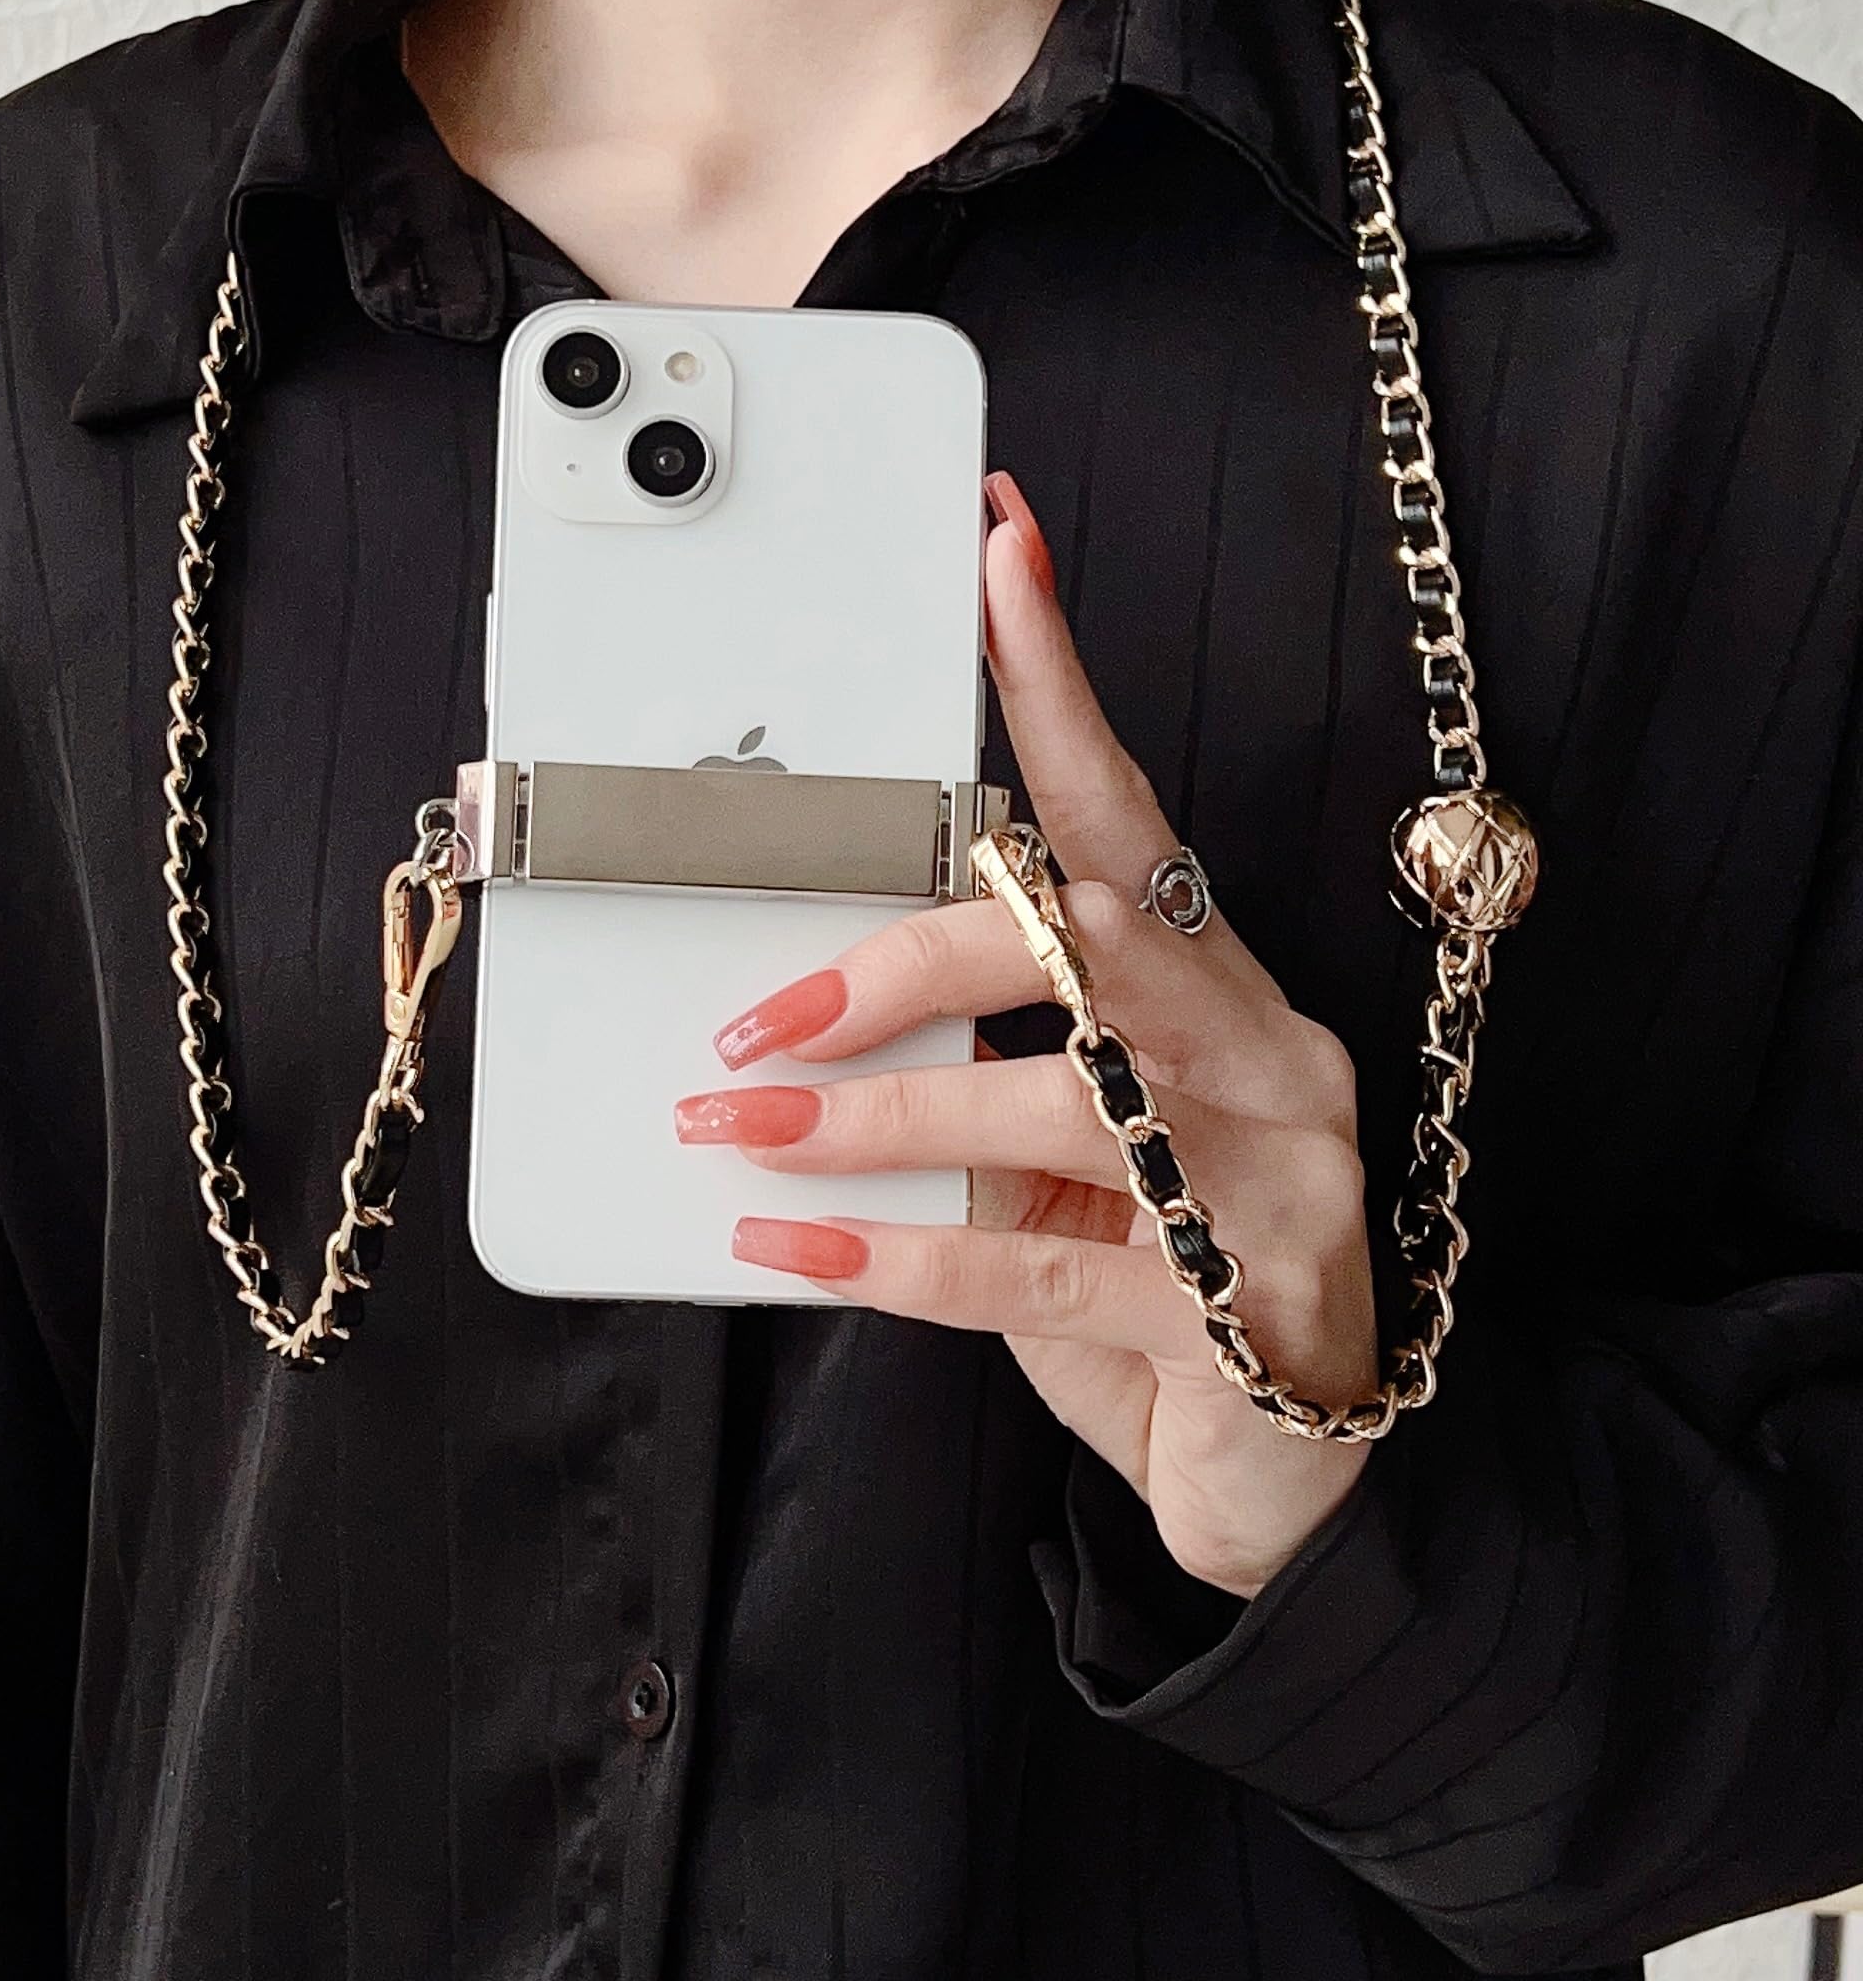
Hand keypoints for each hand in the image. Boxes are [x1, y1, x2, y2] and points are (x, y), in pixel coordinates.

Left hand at [674, 472, 1375, 1598]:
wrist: (1283, 1469)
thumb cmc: (1153, 1269)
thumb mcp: (1065, 1144)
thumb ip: (981, 1060)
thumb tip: (796, 1008)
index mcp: (1220, 990)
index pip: (1127, 813)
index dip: (1056, 683)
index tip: (996, 550)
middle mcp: (1264, 1058)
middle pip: (1089, 938)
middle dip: (904, 954)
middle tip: (758, 1012)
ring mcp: (1267, 1183)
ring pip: (1056, 1095)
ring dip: (871, 1109)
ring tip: (734, 1121)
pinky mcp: (1234, 1316)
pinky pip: (1037, 1262)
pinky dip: (893, 1250)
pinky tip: (787, 1244)